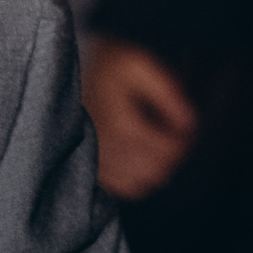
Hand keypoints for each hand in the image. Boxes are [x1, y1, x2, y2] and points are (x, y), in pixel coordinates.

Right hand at [83, 35, 197, 201]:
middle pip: (158, 170)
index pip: (169, 150)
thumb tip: (189, 122)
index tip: (184, 125)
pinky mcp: (91, 168)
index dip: (184, 139)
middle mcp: (109, 151)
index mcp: (124, 127)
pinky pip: (123, 188)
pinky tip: (137, 157)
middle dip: (172, 153)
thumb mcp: (139, 66)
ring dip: (156, 167)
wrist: (63, 72)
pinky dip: (137, 178)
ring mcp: (98, 163)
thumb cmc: (103, 65)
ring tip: (154, 144)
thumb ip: (168, 93)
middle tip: (172, 133)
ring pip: (142, 183)